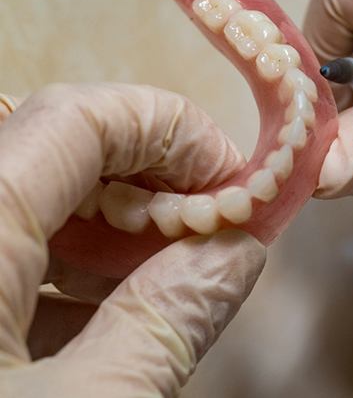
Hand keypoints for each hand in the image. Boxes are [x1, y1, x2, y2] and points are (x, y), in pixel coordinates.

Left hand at [0, 83, 265, 395]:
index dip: (171, 129)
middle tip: (213, 224)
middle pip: (63, 149)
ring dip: (122, 225)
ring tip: (175, 267)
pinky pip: (16, 251)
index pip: (82, 117)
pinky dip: (77, 267)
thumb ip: (169, 321)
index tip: (229, 179)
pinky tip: (112, 309)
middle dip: (154, 177)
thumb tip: (242, 252)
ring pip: (41, 199)